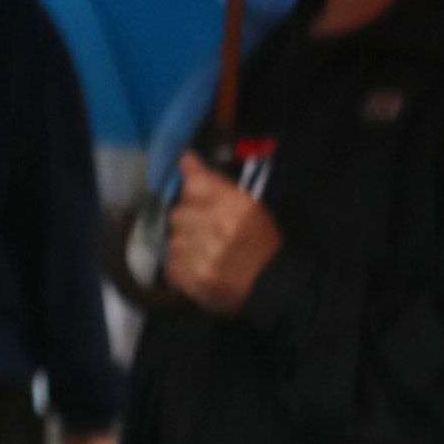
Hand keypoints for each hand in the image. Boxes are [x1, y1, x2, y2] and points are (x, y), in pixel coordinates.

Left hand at [163, 152, 280, 312]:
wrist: (272, 285)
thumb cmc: (261, 242)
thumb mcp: (249, 207)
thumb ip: (215, 184)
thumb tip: (185, 158)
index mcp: (237, 206)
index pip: (196, 183)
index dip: (189, 181)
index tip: (187, 174)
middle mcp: (218, 226)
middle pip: (178, 213)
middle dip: (187, 221)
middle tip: (205, 230)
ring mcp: (203, 254)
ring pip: (172, 240)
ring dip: (184, 246)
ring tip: (205, 253)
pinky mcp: (192, 278)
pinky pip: (171, 265)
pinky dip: (181, 267)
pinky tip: (200, 268)